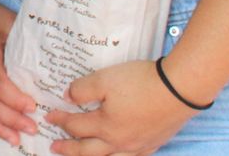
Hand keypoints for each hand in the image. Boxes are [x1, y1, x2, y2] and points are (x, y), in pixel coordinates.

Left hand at [46, 59, 199, 155]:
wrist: (179, 89)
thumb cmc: (140, 83)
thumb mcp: (104, 79)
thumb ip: (82, 90)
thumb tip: (67, 97)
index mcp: (105, 126)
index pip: (76, 126)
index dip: (60, 120)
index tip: (49, 116)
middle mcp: (120, 141)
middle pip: (88, 150)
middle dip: (69, 149)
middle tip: (54, 147)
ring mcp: (138, 146)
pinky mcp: (154, 143)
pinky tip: (117, 154)